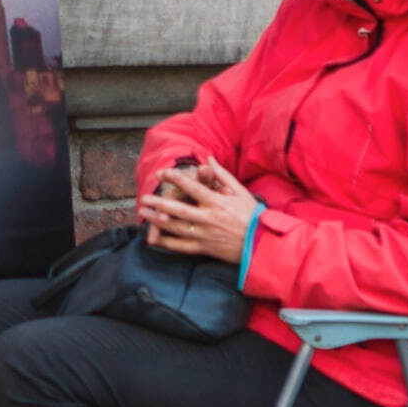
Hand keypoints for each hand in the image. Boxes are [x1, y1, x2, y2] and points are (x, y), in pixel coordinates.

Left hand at [136, 156, 257, 265]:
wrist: (263, 244)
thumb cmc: (252, 215)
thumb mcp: (239, 191)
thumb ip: (221, 175)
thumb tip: (208, 158)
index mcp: (217, 202)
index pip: (192, 187)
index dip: (174, 179)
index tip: (161, 172)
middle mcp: (208, 218)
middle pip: (178, 209)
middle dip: (159, 203)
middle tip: (144, 198)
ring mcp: (205, 235)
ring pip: (176, 228)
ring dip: (158, 220)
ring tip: (144, 213)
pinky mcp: (205, 248)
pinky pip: (182, 246)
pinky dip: (167, 243)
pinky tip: (155, 239)